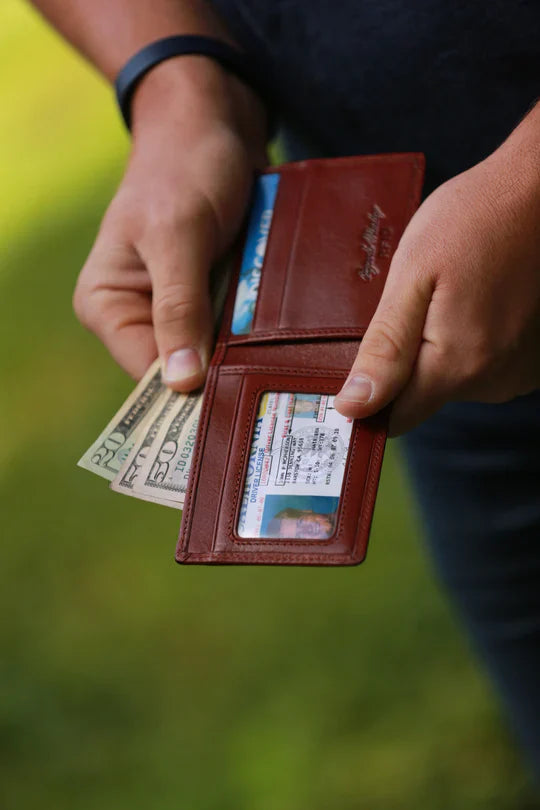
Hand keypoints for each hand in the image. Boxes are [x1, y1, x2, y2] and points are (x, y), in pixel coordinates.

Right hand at [73, 57, 267, 388]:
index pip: (147, 372)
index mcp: (108, 303)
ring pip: (213, 353)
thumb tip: (180, 381)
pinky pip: (233, 329)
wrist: (213, 123)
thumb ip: (178, 305)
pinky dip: (255, 334)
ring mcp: (177, 306)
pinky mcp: (210, 295)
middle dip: (222, 376)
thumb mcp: (177, 234)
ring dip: (244, 356)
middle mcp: (138, 312)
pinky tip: (284, 344)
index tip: (236, 404)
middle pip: (182, 369)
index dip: (190, 390)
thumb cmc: (183, 167)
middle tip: (269, 393)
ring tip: (284, 370)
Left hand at [335, 110, 539, 434]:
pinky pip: (482, 368)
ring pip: (453, 383)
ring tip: (448, 297)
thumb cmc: (472, 220)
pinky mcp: (532, 359)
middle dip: (406, 363)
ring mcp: (519, 371)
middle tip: (413, 306)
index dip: (370, 400)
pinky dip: (469, 343)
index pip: (395, 419)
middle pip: (424, 399)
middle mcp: (494, 380)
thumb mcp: (412, 277)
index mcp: (457, 365)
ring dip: (439, 351)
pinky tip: (473, 303)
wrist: (536, 191)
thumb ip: (384, 349)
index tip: (359, 366)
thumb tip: (354, 406)